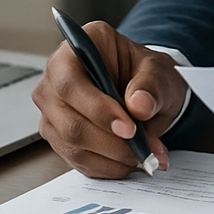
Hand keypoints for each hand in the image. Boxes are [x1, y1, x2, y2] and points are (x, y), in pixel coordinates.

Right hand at [31, 21, 188, 177]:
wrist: (145, 92)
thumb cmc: (146, 74)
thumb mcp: (160, 71)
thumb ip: (152, 85)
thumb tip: (139, 106)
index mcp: (78, 47)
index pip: (70, 82)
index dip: (97, 109)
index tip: (129, 128)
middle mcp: (56, 76)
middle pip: (68, 121)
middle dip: (110, 142)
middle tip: (143, 149)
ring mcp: (53, 108)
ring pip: (71, 145)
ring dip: (112, 157)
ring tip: (144, 156)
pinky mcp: (58, 134)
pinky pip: (77, 159)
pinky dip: (107, 166)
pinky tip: (129, 161)